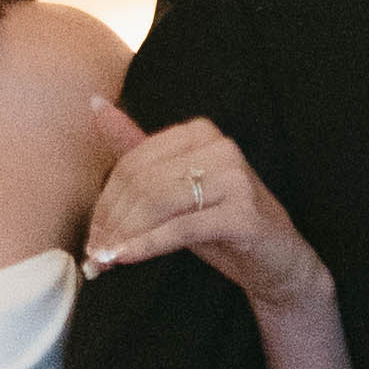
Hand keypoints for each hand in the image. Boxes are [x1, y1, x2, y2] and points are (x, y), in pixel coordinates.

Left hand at [82, 122, 327, 323]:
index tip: (93, 233)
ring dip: (126, 234)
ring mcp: (235, 177)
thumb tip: (95, 106)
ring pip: (159, 202)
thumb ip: (137, 150)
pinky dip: (148, 244)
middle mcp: (221, 147)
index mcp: (201, 132)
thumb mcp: (175, 188)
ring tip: (108, 258)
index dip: (107, 200)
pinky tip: (128, 258)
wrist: (275, 262)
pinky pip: (181, 227)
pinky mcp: (243, 213)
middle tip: (97, 251)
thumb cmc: (220, 224)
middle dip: (113, 220)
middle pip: (144, 181)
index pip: (135, 161)